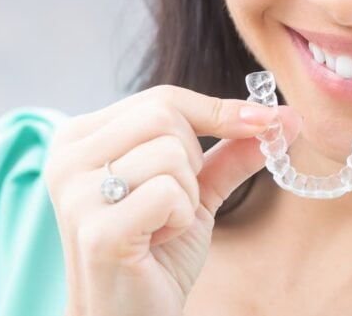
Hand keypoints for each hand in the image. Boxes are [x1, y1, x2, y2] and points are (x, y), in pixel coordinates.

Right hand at [43, 84, 301, 315]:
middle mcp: (67, 156)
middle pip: (165, 115)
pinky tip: (156, 241)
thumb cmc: (155, 254)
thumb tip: (284, 117)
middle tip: (175, 202)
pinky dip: (180, 218)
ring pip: (171, 153)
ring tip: (161, 226)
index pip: (162, 98)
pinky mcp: (97, 229)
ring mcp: (76, 193)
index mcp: (81, 136)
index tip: (265, 121)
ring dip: (186, 195)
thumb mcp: (194, 190)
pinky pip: (168, 193)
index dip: (217, 110)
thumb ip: (230, 151)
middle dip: (192, 160)